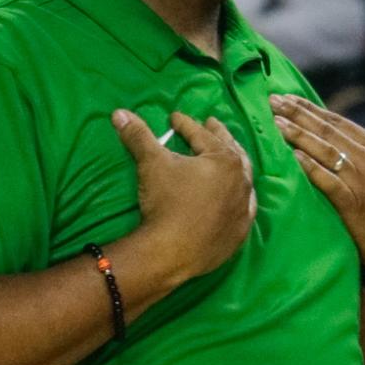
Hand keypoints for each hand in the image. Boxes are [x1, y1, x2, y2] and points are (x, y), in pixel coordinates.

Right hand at [113, 108, 256, 285]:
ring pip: (243, 179)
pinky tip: (237, 196)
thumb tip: (119, 113)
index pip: (203, 135)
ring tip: (228, 155)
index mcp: (225, 160)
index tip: (175, 118)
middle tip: (211, 123)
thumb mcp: (151, 163)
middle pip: (231, 151)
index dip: (186, 124)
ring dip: (234, 164)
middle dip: (219, 135)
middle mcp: (241, 181)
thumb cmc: (166, 201)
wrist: (172, 251)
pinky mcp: (240, 232)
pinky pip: (244, 209)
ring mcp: (243, 208)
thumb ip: (138, 136)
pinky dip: (240, 198)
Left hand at [269, 94, 364, 274]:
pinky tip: (294, 157)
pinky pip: (329, 181)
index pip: (336, 121)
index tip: (286, 97)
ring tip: (277, 124)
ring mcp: (363, 180)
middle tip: (273, 101)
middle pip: (328, 131)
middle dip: (298, 114)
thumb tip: (320, 134)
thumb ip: (355, 152)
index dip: (309, 107)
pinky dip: (312, 168)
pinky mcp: (355, 203)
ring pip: (327, 151)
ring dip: (300, 135)